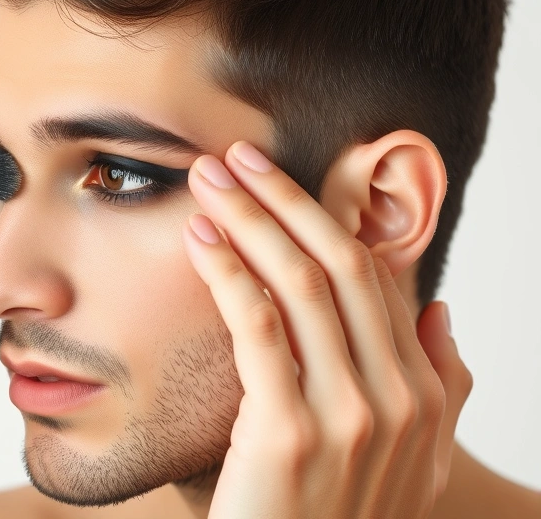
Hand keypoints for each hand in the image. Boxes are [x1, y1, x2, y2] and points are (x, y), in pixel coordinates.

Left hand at [181, 141, 471, 517]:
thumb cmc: (335, 516)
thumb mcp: (409, 459)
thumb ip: (438, 386)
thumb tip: (439, 310)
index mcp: (424, 393)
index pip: (376, 280)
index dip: (327, 220)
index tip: (279, 179)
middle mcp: (397, 396)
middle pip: (341, 266)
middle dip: (286, 199)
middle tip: (236, 156)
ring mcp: (349, 415)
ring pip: (300, 284)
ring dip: (252, 219)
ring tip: (210, 180)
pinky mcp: (290, 432)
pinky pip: (259, 329)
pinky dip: (229, 274)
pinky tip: (200, 239)